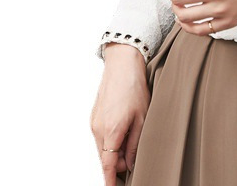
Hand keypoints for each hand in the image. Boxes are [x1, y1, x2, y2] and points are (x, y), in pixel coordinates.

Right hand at [90, 46, 149, 184]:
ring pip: (103, 147)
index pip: (108, 165)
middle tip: (135, 156)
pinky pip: (101, 136)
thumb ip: (135, 144)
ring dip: (115, 150)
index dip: (110, 181)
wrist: (121, 64)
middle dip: (119, 164)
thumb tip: (130, 164)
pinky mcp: (94, 116)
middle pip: (106, 158)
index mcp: (112, 131)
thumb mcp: (142, 117)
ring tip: (132, 133)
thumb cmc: (134, 87)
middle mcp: (98, 129)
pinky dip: (111, 139)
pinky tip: (124, 126)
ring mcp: (94, 122)